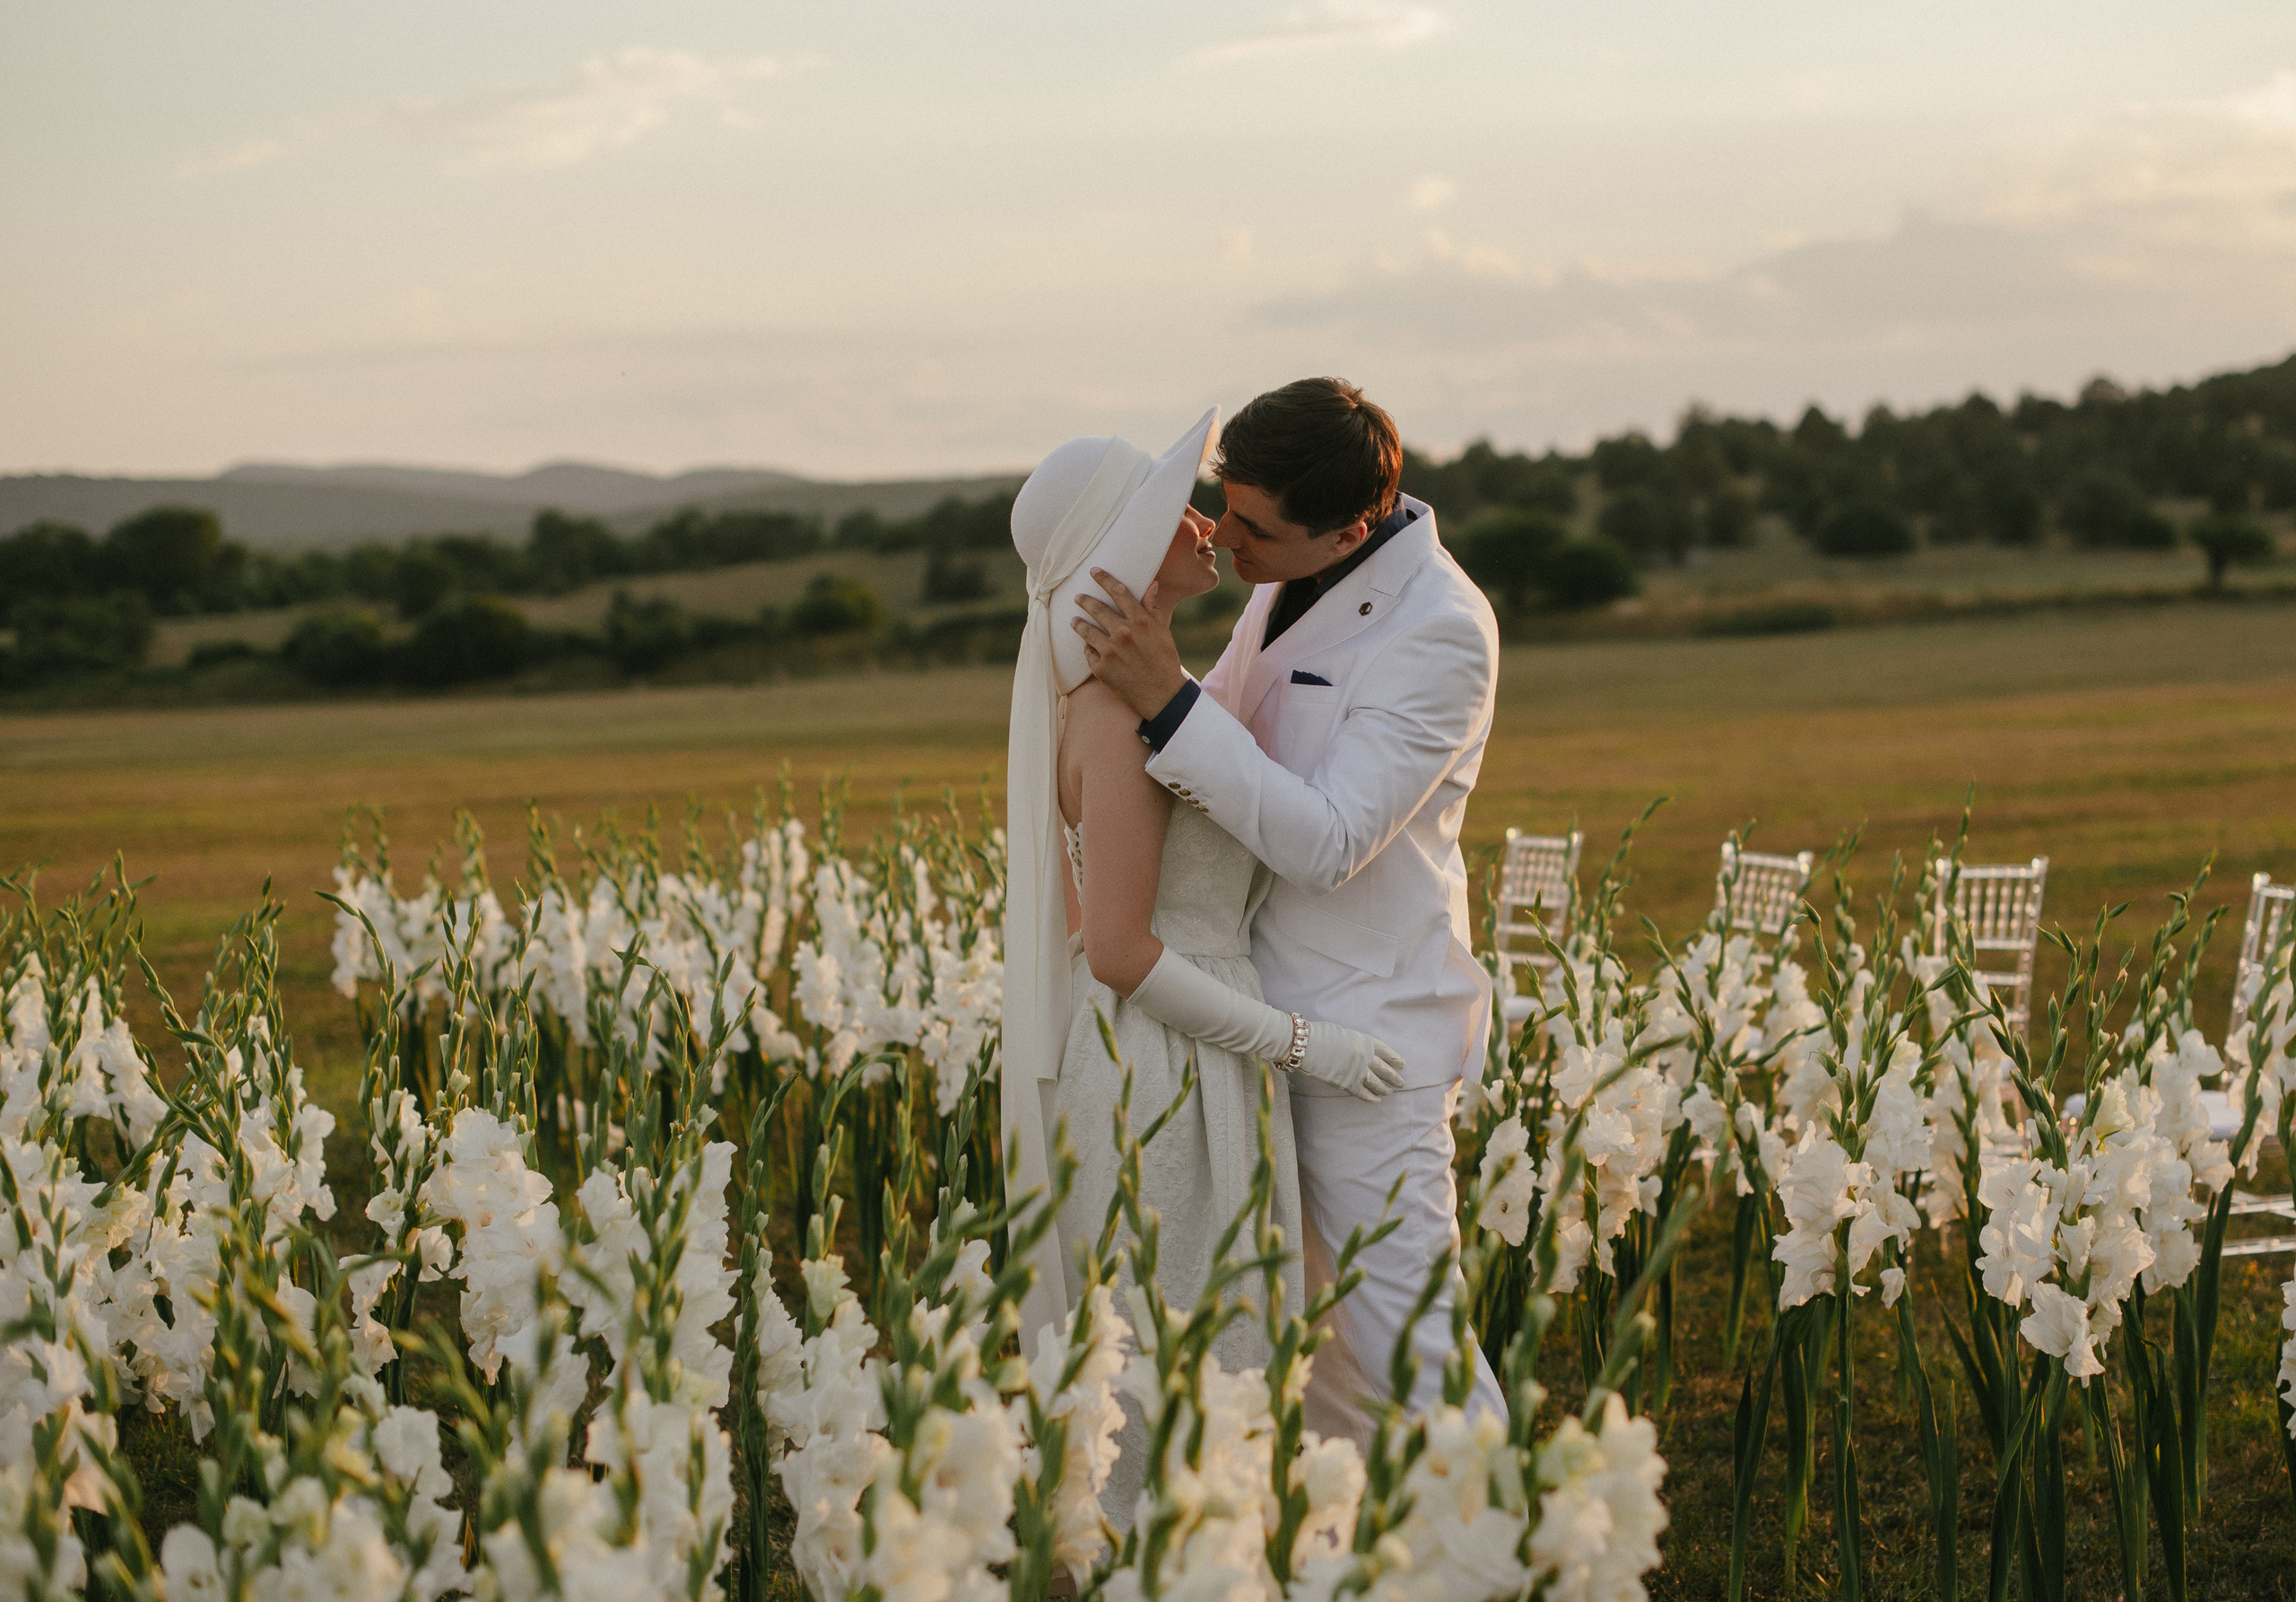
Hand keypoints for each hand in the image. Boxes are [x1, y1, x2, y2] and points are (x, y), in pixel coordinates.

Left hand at [1072, 569, 1186, 720]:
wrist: (1162, 695)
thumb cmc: (1164, 661)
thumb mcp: (1163, 632)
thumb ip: (1153, 608)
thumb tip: (1153, 584)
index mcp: (1140, 621)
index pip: (1118, 592)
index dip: (1104, 579)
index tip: (1094, 571)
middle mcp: (1123, 632)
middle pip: (1097, 608)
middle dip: (1085, 600)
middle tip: (1078, 597)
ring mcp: (1110, 650)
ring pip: (1086, 630)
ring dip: (1078, 623)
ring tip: (1074, 621)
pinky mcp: (1101, 668)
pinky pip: (1089, 653)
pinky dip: (1089, 650)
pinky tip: (1089, 648)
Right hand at [1293, 1022, 1408, 1101]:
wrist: (1308, 1046)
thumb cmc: (1321, 1035)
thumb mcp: (1345, 1035)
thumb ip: (1355, 1045)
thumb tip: (1358, 1053)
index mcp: (1365, 1042)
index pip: (1385, 1051)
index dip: (1394, 1059)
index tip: (1402, 1064)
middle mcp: (1366, 1057)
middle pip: (1384, 1069)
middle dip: (1394, 1077)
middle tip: (1401, 1083)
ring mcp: (1358, 1071)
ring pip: (1376, 1083)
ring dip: (1384, 1088)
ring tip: (1390, 1092)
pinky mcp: (1348, 1084)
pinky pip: (1363, 1093)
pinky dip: (1371, 1097)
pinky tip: (1377, 1100)